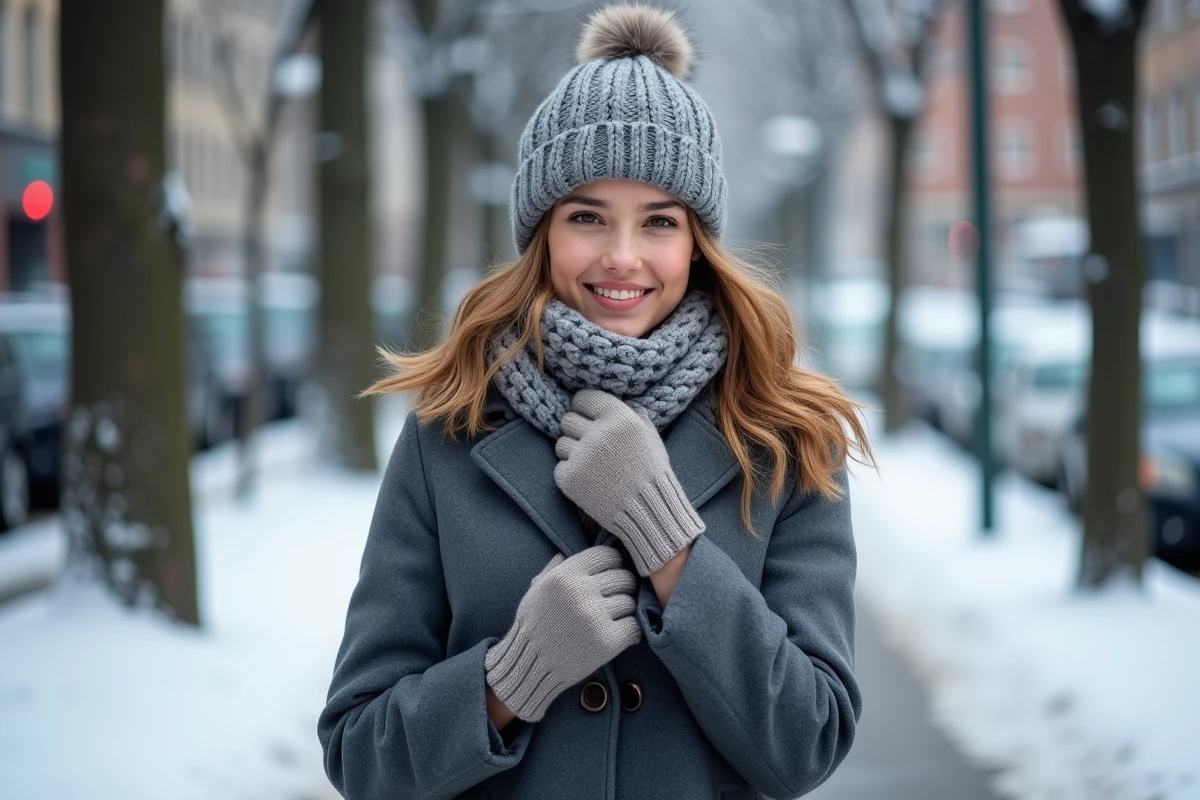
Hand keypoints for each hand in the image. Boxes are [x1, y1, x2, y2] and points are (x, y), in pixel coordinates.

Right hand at [484, 545, 640, 721]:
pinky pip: (634, 625)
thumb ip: (554, 568)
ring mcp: (596, 616)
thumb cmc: (533, 624)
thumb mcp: (536, 588)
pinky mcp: (607, 641)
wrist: (531, 665)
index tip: (611, 574)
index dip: (613, 563)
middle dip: (623, 587)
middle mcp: (581, 592)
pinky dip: (631, 630)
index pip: (608, 555)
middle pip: (624, 578)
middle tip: (616, 598)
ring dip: (625, 610)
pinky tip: (621, 633)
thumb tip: (565, 553)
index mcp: (566, 575)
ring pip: (630, 602)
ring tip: (614, 618)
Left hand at [554, 389, 703, 575]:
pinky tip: (589, 480)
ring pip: (560, 443)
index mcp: (618, 417)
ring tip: (593, 465)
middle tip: (592, 445)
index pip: (582, 398)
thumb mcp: (649, 433)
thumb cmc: (650, 470)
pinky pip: (560, 466)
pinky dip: (571, 473)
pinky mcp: (569, 479)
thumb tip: (612, 400)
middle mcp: (598, 434)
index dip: (585, 408)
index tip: (590, 418)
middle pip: (567, 420)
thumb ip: (630, 412)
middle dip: (577, 430)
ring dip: (573, 451)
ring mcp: (581, 457)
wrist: (649, 509)